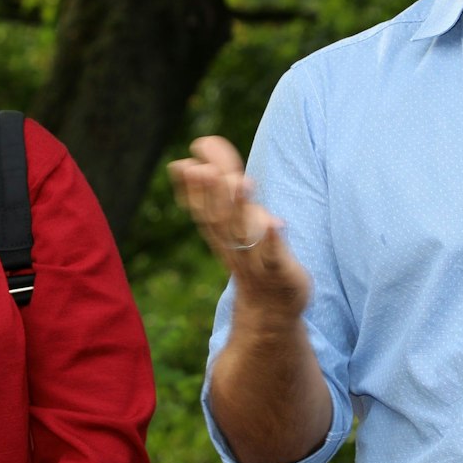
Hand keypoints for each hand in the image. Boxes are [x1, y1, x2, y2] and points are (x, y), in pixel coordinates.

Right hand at [168, 136, 311, 318]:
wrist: (270, 310)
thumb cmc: (252, 256)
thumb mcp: (232, 220)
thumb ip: (219, 185)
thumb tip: (195, 152)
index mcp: (220, 233)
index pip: (201, 208)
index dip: (191, 187)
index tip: (182, 164)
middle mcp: (232, 244)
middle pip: (218, 218)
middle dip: (211, 193)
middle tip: (204, 168)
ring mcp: (255, 259)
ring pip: (244, 234)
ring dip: (241, 208)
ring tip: (242, 181)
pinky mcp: (279, 272)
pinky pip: (274, 258)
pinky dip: (273, 241)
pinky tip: (275, 222)